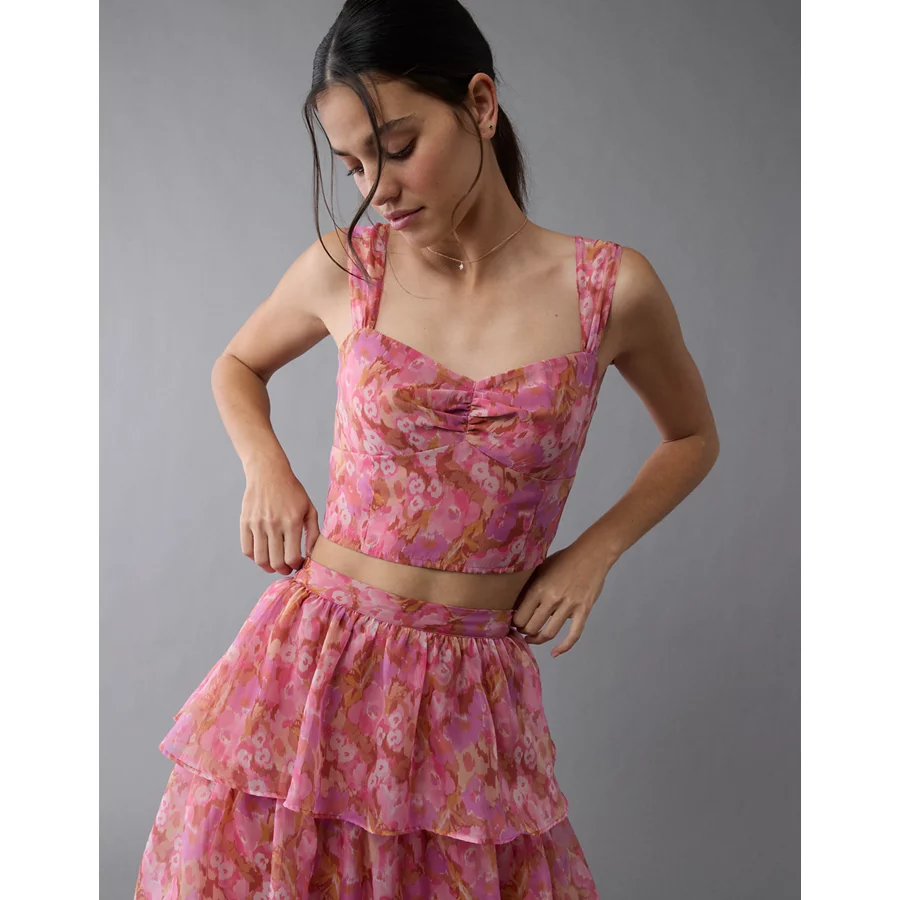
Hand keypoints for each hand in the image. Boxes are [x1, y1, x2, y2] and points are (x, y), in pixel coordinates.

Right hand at [240, 460, 319, 574]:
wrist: (268, 473)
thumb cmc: (292, 491)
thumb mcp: (309, 508)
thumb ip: (313, 532)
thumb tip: (312, 555)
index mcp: (292, 522)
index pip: (292, 557)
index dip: (296, 565)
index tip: (298, 564)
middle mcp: (274, 524)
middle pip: (276, 562)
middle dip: (283, 570)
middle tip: (287, 568)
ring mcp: (257, 524)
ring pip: (260, 559)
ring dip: (268, 568)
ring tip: (274, 565)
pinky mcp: (245, 522)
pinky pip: (247, 549)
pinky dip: (254, 557)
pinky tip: (263, 554)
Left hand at [511, 542, 609, 657]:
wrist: (590, 554)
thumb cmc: (563, 559)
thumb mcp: (540, 568)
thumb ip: (531, 586)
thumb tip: (517, 604)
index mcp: (538, 588)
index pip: (520, 616)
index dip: (515, 623)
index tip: (515, 623)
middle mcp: (552, 599)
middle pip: (532, 627)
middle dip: (525, 631)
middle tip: (523, 630)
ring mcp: (569, 606)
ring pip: (548, 633)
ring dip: (538, 639)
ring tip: (532, 638)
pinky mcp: (583, 611)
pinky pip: (573, 635)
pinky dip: (564, 647)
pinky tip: (555, 653)